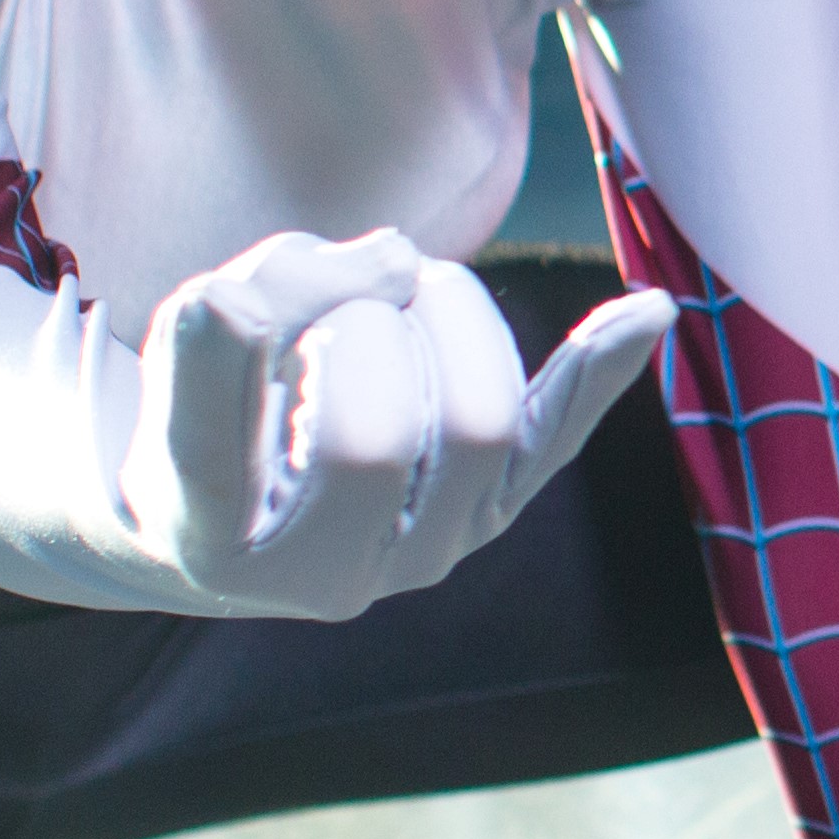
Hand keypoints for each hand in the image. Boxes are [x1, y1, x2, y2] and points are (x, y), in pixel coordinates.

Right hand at [118, 229, 672, 617]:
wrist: (236, 505)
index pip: (220, 444)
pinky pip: (551, 437)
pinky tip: (648, 312)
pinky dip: (596, 370)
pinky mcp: (490, 508)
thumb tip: (407, 262)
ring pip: (475, 428)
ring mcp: (423, 552)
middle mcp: (326, 576)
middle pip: (369, 438)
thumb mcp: (189, 344)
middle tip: (325, 301)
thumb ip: (266, 293)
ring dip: (442, 321)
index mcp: (212, 542)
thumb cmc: (202, 400)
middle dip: (350, 328)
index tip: (213, 296)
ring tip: (395, 295)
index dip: (224, 352)